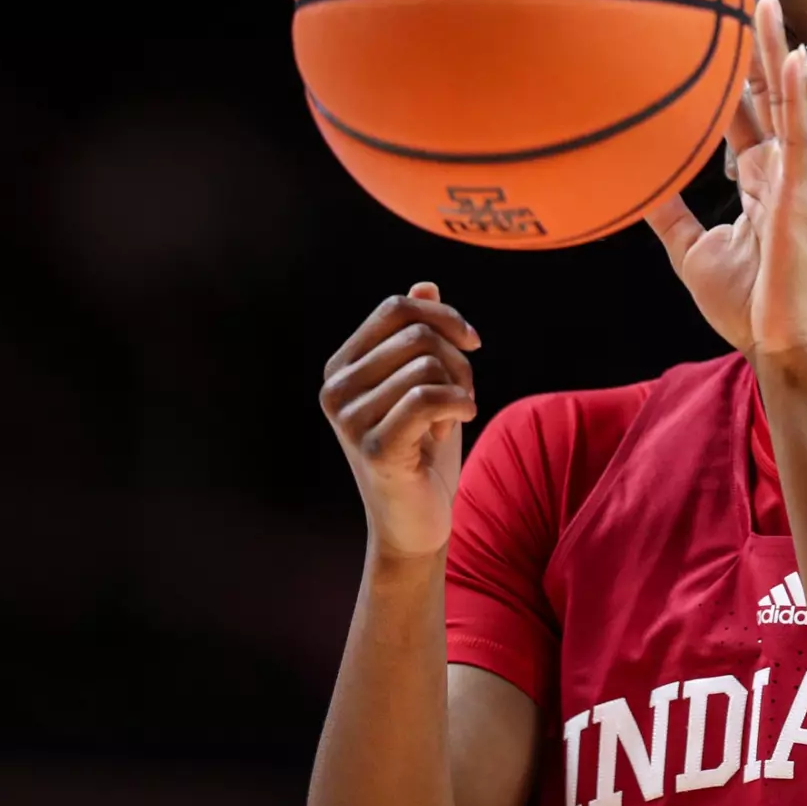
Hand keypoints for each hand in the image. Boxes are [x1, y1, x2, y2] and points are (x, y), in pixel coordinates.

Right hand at [319, 283, 481, 559]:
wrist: (416, 521)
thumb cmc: (423, 450)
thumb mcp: (426, 384)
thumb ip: (420, 336)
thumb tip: (426, 284)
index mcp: (342, 366)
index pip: (396, 307)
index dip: (444, 316)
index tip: (472, 344)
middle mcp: (335, 388)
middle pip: (416, 333)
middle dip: (457, 359)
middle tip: (462, 396)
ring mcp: (348, 419)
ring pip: (426, 364)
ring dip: (458, 388)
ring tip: (452, 418)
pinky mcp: (372, 448)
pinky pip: (426, 398)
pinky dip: (457, 405)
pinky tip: (458, 424)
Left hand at [646, 0, 806, 356]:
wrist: (773, 343)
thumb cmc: (744, 304)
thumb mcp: (690, 251)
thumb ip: (668, 214)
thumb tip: (635, 184)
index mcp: (758, 182)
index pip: (741, 116)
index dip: (731, 76)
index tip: (714, 36)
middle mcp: (779, 171)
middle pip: (766, 95)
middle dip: (756, 46)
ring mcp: (795, 179)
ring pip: (785, 102)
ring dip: (776, 51)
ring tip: (766, 3)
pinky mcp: (804, 193)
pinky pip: (800, 134)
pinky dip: (796, 95)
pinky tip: (790, 57)